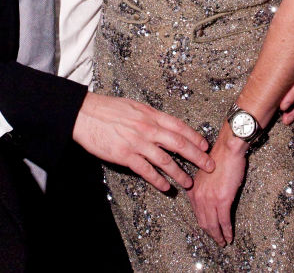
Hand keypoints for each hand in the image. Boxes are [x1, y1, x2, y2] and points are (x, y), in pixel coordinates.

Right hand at [72, 92, 213, 191]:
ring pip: (165, 160)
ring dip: (179, 173)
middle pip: (178, 144)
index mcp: (150, 114)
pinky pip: (146, 170)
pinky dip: (158, 180)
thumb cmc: (107, 108)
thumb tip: (163, 123)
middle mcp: (147, 128)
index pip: (179, 126)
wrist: (84, 114)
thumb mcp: (133, 105)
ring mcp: (137, 142)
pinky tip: (166, 187)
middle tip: (208, 166)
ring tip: (188, 182)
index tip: (205, 146)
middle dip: (196, 156)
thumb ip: (149, 115)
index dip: (194, 137)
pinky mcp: (125, 155)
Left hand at [187, 138, 247, 245]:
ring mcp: (210, 198)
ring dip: (218, 236)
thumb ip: (204, 188)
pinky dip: (227, 231)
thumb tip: (211, 200)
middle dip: (211, 234)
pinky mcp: (222, 199)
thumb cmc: (220, 158)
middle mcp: (198, 195)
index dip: (203, 224)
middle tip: (217, 241)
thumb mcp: (205, 175)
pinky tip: (230, 236)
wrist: (228, 150)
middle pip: (203, 222)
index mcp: (193, 189)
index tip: (209, 230)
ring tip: (224, 242)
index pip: (196, 213)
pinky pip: (224, 221)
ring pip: (212, 224)